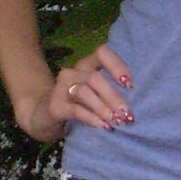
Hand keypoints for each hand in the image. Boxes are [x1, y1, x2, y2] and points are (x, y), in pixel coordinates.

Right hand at [16, 43, 133, 143]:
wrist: (47, 117)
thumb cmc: (81, 105)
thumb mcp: (97, 95)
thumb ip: (112, 93)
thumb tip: (133, 106)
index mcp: (87, 65)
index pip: (102, 53)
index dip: (117, 66)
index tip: (129, 85)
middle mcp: (73, 72)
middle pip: (95, 78)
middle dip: (114, 97)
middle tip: (128, 115)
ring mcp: (61, 88)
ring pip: (84, 92)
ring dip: (104, 108)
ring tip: (117, 122)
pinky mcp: (55, 106)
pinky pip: (76, 110)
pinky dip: (93, 118)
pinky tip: (104, 126)